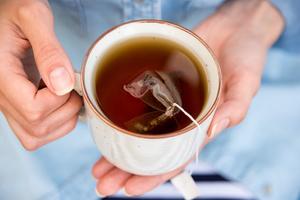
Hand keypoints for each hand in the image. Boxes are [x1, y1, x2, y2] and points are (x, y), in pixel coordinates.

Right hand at [0, 0, 81, 149]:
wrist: (4, 13)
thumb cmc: (15, 9)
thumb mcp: (33, 17)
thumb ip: (48, 50)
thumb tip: (63, 85)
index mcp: (1, 74)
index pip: (33, 110)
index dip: (59, 100)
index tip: (68, 79)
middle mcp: (1, 95)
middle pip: (37, 128)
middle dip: (65, 110)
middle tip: (71, 87)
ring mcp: (7, 103)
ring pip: (36, 136)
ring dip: (62, 121)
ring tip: (66, 95)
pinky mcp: (16, 105)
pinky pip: (35, 132)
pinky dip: (56, 124)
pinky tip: (60, 102)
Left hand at [92, 0, 283, 196]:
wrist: (234, 28)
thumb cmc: (245, 57)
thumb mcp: (246, 84)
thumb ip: (234, 108)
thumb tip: (211, 131)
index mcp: (201, 126)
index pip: (174, 159)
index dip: (153, 177)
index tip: (130, 189)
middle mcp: (180, 117)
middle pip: (150, 150)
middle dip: (127, 169)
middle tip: (103, 183)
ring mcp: (167, 99)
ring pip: (138, 130)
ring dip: (117, 148)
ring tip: (97, 166)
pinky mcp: (158, 80)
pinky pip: (137, 100)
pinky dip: (120, 115)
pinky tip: (103, 126)